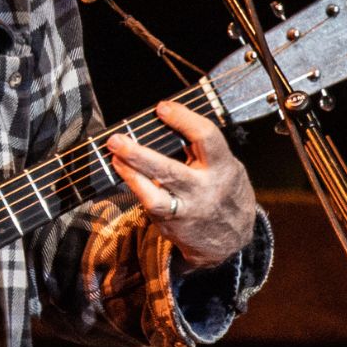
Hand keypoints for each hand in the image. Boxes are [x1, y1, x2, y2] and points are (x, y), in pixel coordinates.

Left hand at [105, 101, 257, 270]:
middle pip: (170, 171)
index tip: (162, 108)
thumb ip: (203, 150)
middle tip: (117, 139)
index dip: (183, 120)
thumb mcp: (227, 167)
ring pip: (155, 196)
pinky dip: (137, 187)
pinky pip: (152, 207)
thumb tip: (168, 125)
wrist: (232, 239)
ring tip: (114, 156)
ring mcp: (187, 210)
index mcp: (223, 167)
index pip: (206, 138)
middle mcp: (205, 190)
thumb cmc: (225, 192)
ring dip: (131, 174)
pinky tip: (124, 172)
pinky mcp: (173, 225)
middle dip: (139, 155)